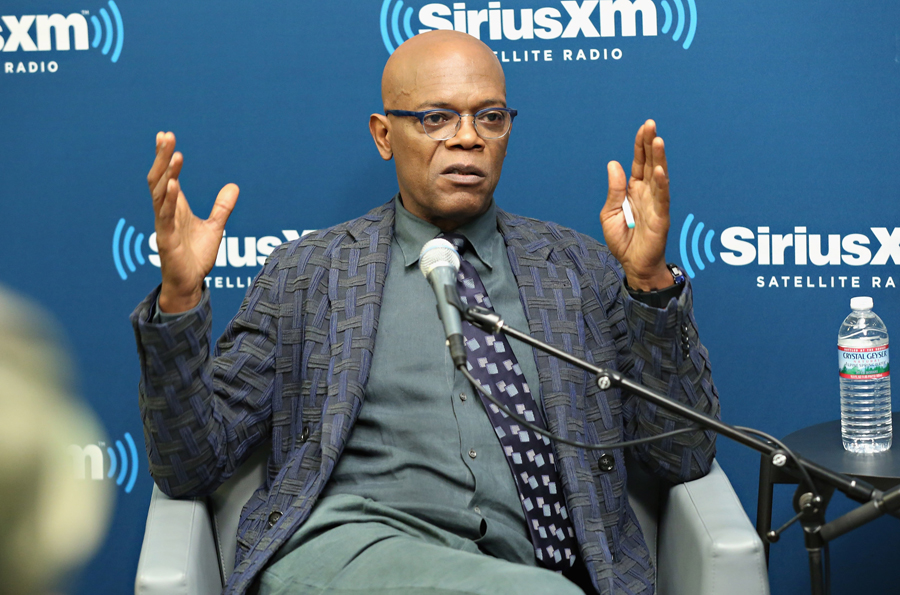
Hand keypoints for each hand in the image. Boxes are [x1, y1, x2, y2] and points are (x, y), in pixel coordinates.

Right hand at [147, 131, 238, 311]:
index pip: (168, 175)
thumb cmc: (196, 257)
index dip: (167, 156)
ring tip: (173, 154)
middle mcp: (166, 212)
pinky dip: (168, 200)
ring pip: (160, 194)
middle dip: (162, 157)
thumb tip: (234, 186)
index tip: (166, 135)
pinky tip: (172, 185)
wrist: (190, 284)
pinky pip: (165, 216)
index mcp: (175, 207)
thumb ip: (222, 207)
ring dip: (166, 173)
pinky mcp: (166, 239)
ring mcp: (164, 225)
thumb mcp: (215, 227)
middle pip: (160, 179)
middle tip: (165, 136)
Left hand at [599, 119, 671, 290]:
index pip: (638, 163)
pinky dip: (661, 184)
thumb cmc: (623, 240)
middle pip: (649, 163)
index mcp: (634, 190)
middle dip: (650, 144)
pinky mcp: (661, 217)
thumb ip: (614, 190)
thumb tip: (614, 164)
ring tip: (658, 140)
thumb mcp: (610, 213)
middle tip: (651, 125)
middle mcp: (647, 193)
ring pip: (659, 176)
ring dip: (659, 158)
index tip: (644, 128)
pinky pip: (662, 198)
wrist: (633, 264)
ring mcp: (655, 204)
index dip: (640, 146)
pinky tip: (660, 171)